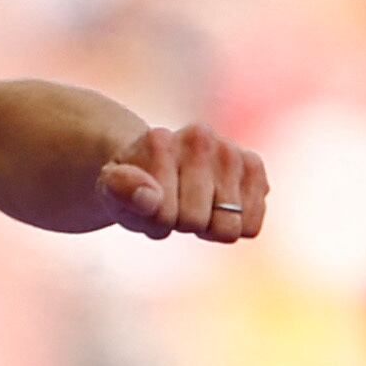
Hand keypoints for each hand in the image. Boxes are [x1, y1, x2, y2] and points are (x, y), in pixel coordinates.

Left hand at [94, 122, 267, 245]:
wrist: (158, 163)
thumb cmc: (133, 185)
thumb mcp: (111, 190)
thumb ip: (121, 190)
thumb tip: (149, 197)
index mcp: (160, 142)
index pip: (163, 215)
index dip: (154, 222)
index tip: (148, 204)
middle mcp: (200, 138)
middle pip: (196, 222)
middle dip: (180, 224)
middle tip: (173, 206)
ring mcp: (231, 151)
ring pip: (228, 227)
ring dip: (209, 228)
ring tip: (194, 205)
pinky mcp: (254, 167)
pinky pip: (252, 224)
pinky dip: (235, 227)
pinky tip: (220, 209)